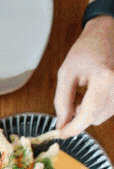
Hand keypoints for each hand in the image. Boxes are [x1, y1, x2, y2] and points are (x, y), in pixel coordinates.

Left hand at [54, 15, 113, 137]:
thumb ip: (62, 101)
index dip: (73, 128)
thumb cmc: (86, 49)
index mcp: (105, 79)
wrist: (107, 34)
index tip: (61, 134)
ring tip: (82, 91)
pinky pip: (107, 111)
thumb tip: (61, 125)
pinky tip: (91, 93)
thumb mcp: (66, 74)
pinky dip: (95, 107)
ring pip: (100, 117)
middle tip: (70, 99)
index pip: (88, 115)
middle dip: (77, 116)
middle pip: (94, 118)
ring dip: (86, 111)